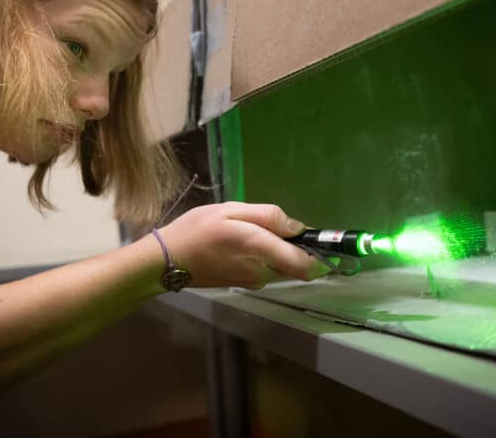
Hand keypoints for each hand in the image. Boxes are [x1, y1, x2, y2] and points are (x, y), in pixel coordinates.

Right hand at [157, 202, 330, 288]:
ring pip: (282, 266)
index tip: (329, 243)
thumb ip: (269, 218)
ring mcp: (254, 282)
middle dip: (296, 247)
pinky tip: (240, 243)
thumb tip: (298, 229)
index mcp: (262, 251)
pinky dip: (264, 256)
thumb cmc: (196, 230)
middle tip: (274, 226)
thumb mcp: (231, 211)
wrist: (165, 261)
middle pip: (297, 265)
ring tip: (249, 230)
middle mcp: (263, 273)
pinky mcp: (244, 284)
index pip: (307, 265)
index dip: (324, 256)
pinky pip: (266, 269)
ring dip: (278, 251)